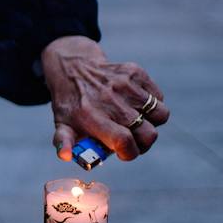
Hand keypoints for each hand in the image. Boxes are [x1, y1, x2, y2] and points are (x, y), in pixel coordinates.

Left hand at [41, 36, 168, 161]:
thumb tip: (65, 156)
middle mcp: (110, 99)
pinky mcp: (135, 72)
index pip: (123, 140)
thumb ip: (63, 142)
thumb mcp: (62, 123)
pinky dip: (153, 105)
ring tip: (136, 122)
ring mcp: (125, 84)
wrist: (72, 66)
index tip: (124, 153)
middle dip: (143, 143)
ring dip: (151, 123)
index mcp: (91, 115)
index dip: (130, 153)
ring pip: (160, 114)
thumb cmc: (71, 102)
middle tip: (132, 140)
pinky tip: (136, 105)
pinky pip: (159, 98)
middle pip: (148, 133)